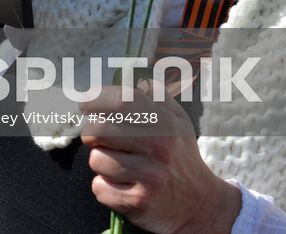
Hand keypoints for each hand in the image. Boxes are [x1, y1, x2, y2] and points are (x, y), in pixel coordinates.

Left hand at [81, 85, 240, 233]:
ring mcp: (149, 177)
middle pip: (99, 129)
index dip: (95, 99)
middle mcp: (158, 148)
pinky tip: (121, 186)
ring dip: (100, 162)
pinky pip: (100, 188)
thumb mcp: (178, 121)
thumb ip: (156, 96)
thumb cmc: (180, 156)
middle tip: (98, 137)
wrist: (200, 205)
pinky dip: (104, 187)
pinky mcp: (139, 202)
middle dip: (90, 132)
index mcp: (165, 124)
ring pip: (96, 160)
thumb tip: (134, 79)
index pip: (121, 101)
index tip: (85, 103)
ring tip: (119, 165)